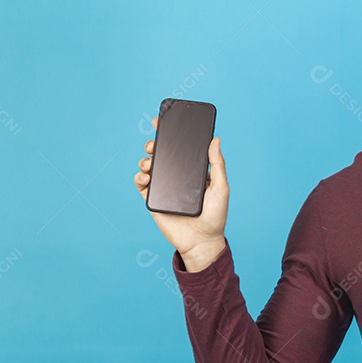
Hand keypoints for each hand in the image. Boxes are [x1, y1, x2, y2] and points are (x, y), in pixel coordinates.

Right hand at [134, 115, 228, 268]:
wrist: (202, 241)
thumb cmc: (215, 216)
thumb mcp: (221, 188)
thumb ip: (218, 164)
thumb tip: (216, 139)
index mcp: (193, 170)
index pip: (182, 149)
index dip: (172, 134)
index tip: (163, 121)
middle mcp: (178, 176)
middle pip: (163, 154)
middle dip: (155, 144)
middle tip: (155, 143)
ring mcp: (165, 187)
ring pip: (150, 166)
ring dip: (146, 159)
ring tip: (151, 161)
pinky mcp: (154, 199)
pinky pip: (142, 184)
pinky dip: (140, 177)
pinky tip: (146, 176)